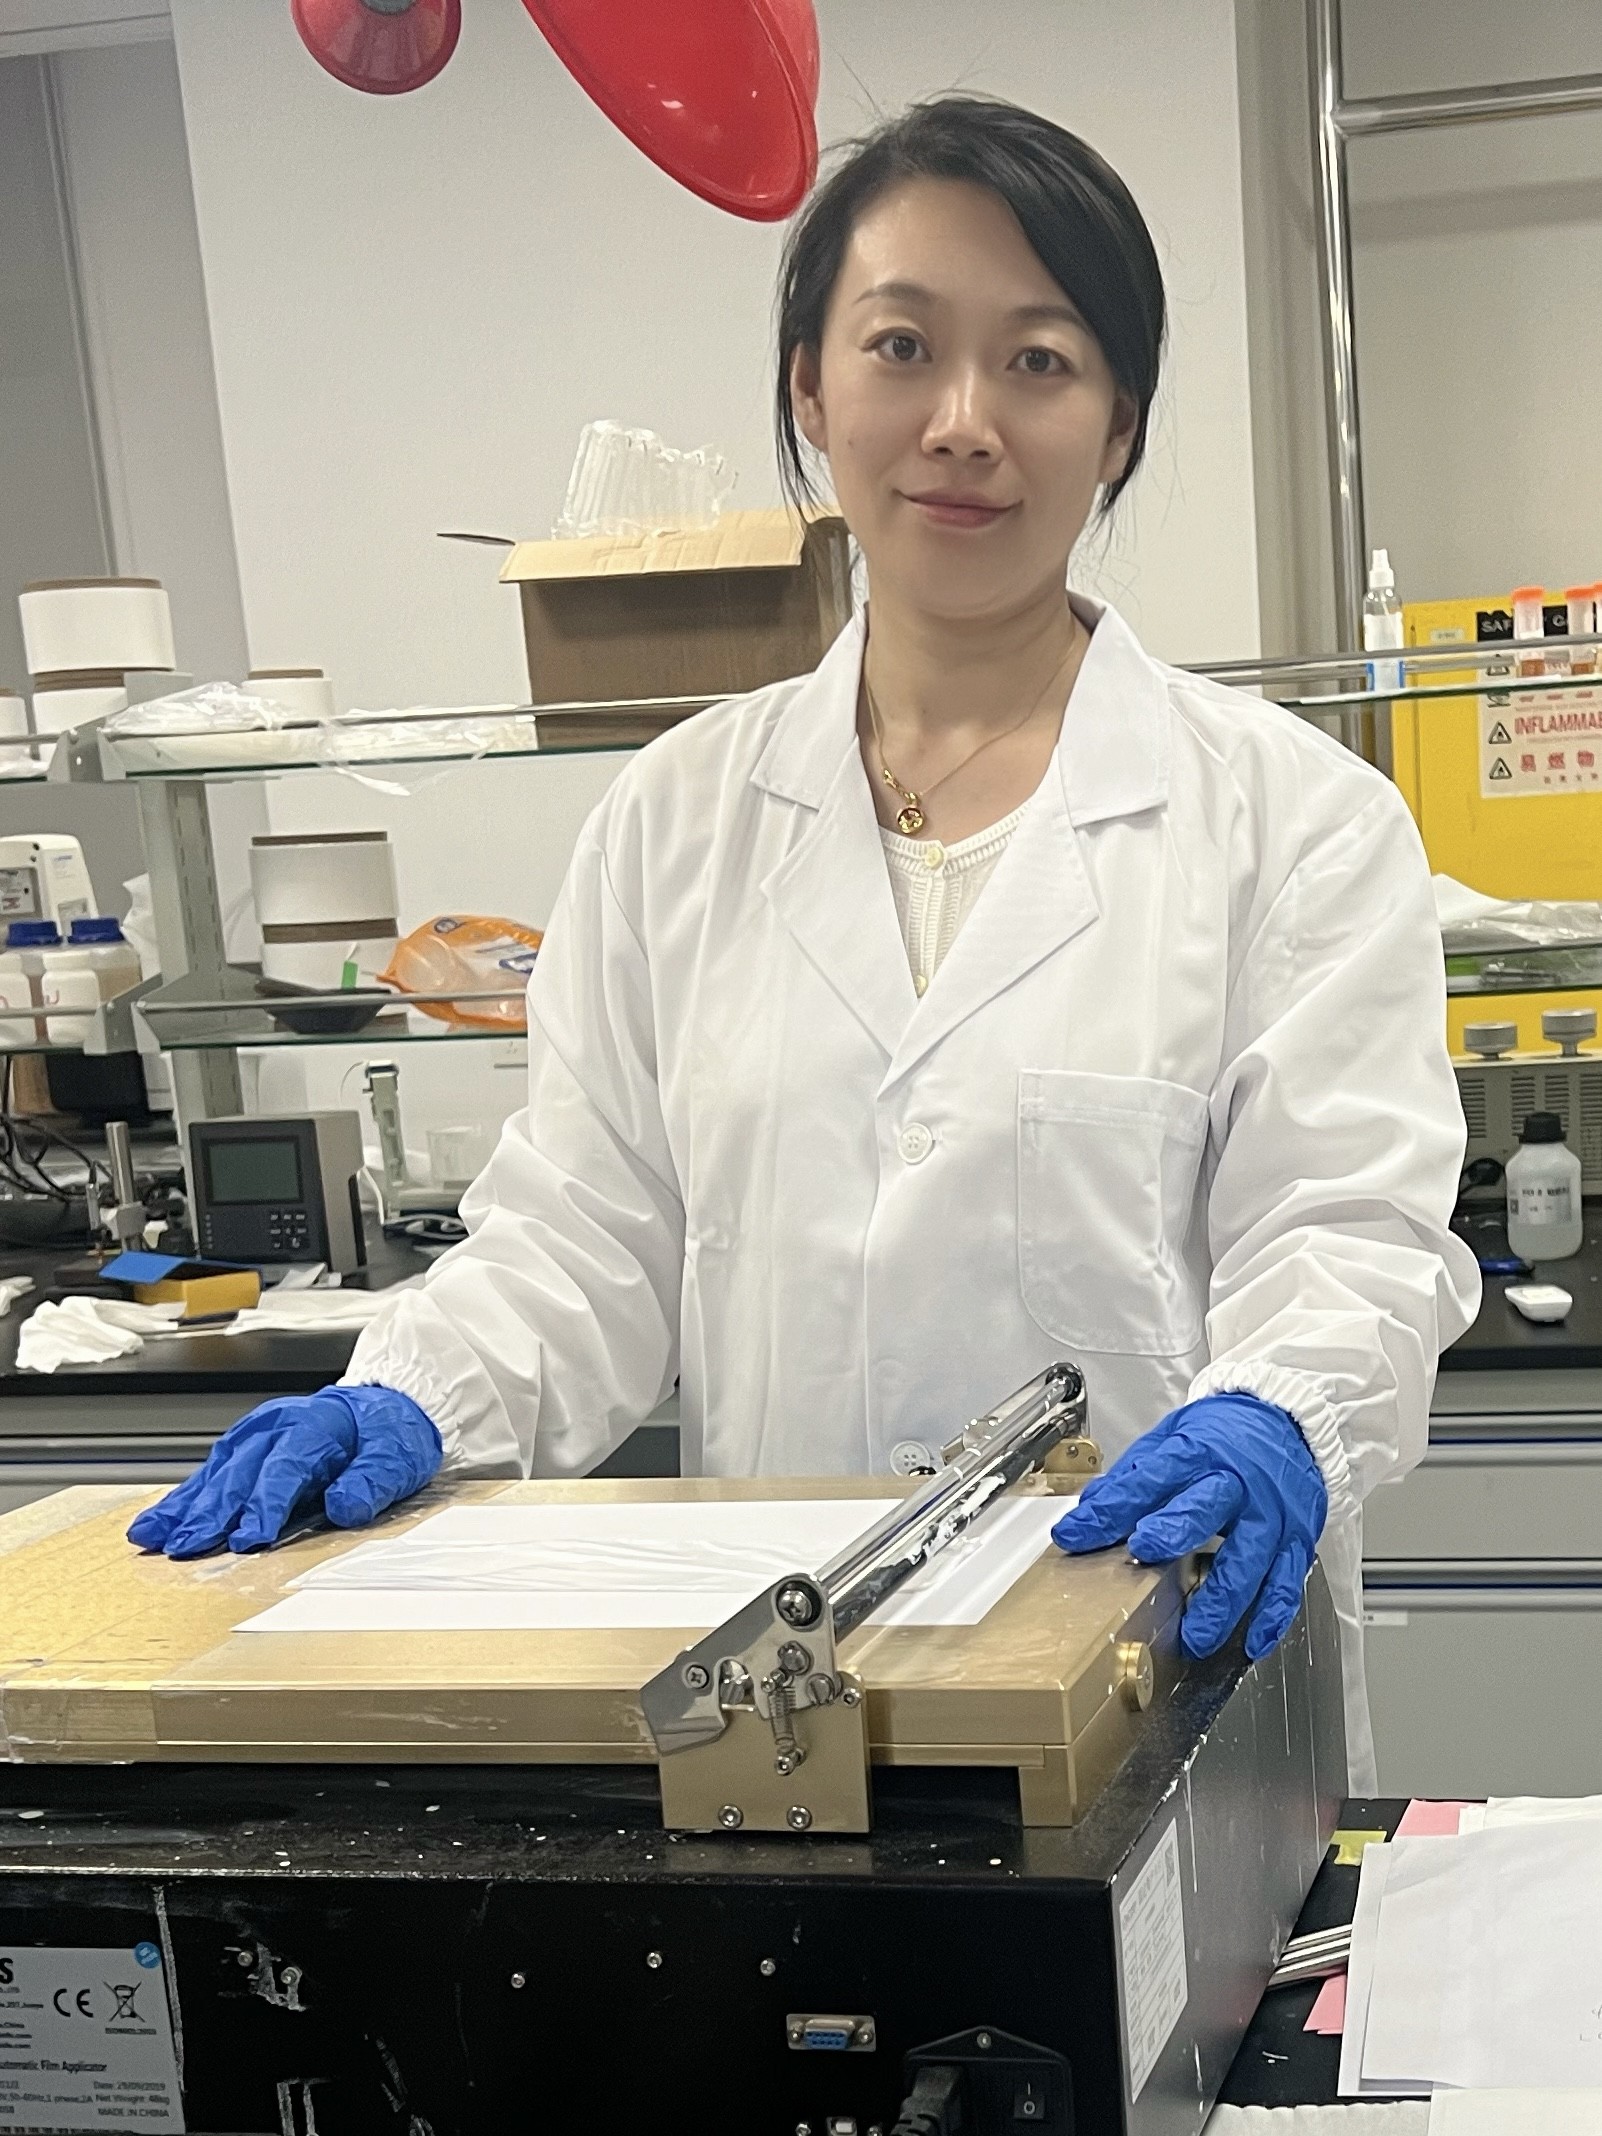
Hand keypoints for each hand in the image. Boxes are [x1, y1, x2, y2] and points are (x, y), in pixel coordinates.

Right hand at [126, 1385, 441, 1557]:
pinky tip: (155, 1524)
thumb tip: (345, 1505)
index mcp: (315, 1426)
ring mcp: (255, 1437)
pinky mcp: (243, 1449)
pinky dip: (180, 1501)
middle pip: (240, 1473)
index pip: (285, 1469)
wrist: (382, 1409)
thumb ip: (371, 1482)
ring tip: (152, 1537)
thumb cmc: (386, 1436)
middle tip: (186, 1547)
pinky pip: (207, 1476)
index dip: (265, 1505)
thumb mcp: (397, 1458)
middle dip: (211, 1512)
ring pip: (214, 1474)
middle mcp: (277, 1427)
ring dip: (183, 1507)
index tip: (248, 1539)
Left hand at [1051, 1393, 1326, 1661]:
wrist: (1285, 1422)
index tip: (1076, 1534)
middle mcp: (1236, 1483)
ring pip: (1248, 1560)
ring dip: (1219, 1602)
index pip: (1147, 1480)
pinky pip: (1288, 1582)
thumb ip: (1133, 1477)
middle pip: (1203, 1508)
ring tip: (1195, 1636)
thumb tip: (1089, 1511)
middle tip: (1143, 1555)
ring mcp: (1270, 1513)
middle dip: (1172, 1532)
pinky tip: (1253, 1642)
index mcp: (1198, 1453)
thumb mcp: (1171, 1439)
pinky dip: (1273, 1617)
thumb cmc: (1223, 1436)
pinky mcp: (1297, 1538)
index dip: (1111, 1509)